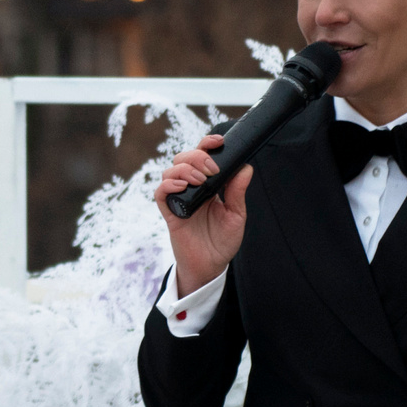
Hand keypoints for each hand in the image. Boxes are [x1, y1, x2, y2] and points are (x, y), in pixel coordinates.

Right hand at [157, 132, 250, 295]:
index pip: (203, 156)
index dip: (207, 143)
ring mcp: (179, 199)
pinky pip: (160, 193)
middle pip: (184, 158)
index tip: (218, 141)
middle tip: (212, 170)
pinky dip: (168, 185)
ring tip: (200, 181)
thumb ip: (237, 191)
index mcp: (208, 184)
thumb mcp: (236, 215)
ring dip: (185, 170)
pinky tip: (182, 187)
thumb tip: (246, 167)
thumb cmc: (222, 241)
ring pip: (170, 171)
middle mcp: (191, 187)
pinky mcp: (170, 212)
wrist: (210, 266)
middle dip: (197, 157)